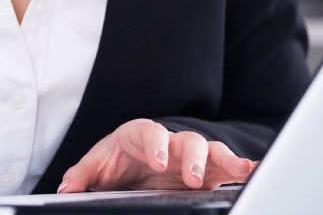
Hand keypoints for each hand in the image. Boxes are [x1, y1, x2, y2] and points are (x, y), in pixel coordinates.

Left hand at [57, 119, 254, 192]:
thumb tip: (66, 188)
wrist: (130, 163)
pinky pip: (226, 168)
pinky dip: (242, 168)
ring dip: (227, 160)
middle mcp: (171, 142)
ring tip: (243, 170)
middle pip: (188, 141)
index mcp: (141, 135)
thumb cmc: (115, 159)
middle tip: (193, 179)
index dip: (156, 145)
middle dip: (194, 158)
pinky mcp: (206, 173)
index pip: (150, 134)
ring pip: (213, 152)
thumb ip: (82, 174)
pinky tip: (255, 172)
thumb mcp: (96, 165)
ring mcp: (191, 157)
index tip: (159, 162)